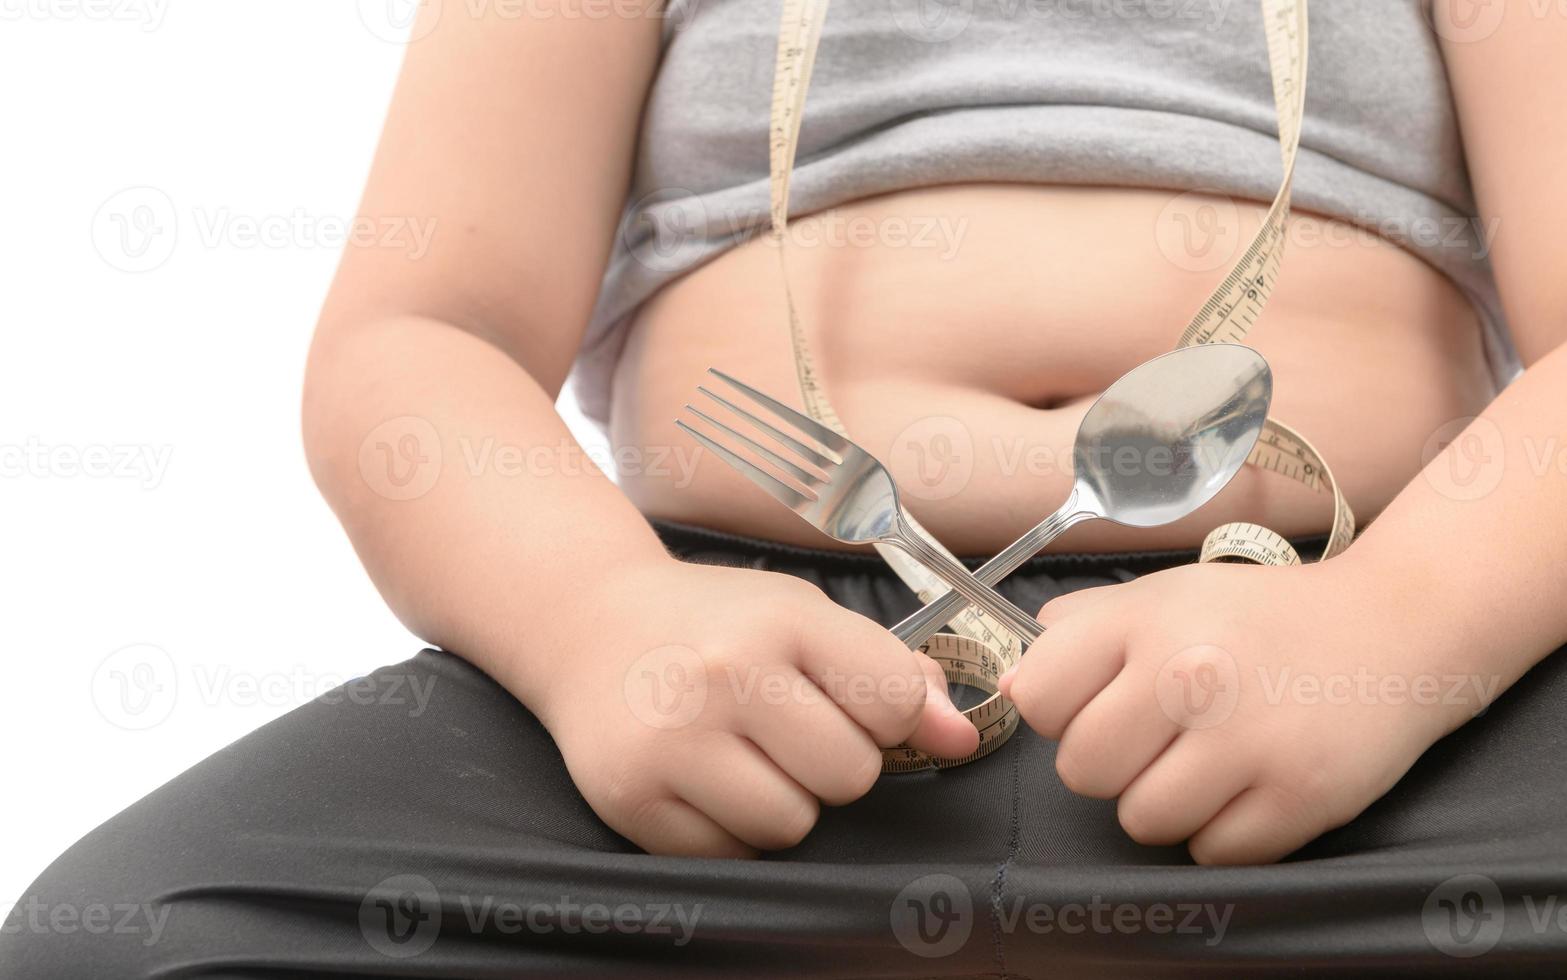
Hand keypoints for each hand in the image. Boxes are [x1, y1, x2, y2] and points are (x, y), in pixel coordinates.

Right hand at [532, 557, 978, 857]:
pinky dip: (730, 831)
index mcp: (783, 620)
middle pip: (849, 776)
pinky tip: (706, 781)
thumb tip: (960, 738)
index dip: (889, 716)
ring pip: (791, 825)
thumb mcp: (804, 617)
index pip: (894, 700)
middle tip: (789, 733)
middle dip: (835, 765)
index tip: (856, 704)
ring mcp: (674, 740)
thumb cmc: (714, 623)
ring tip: (746, 758)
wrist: (587, 623)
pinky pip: (729, 855)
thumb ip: (889, 671)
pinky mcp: (632, 797)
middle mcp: (726, 675)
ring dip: (783, 804)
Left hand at [999, 558, 1495, 863]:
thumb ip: (1083, 629)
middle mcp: (1190, 675)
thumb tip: (1010, 680)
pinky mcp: (1301, 796)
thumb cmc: (1262, 618)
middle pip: (1082, 771)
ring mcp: (1247, 740)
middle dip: (1111, 765)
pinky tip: (1251, 785)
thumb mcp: (1168, 594)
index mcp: (1146, 620)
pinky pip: (1213, 853)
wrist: (1396, 627)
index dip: (1059, 712)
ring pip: (1142, 821)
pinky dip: (1226, 832)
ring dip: (1167, 803)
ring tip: (1207, 762)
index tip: (1097, 704)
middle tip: (1158, 740)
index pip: (1036, 698)